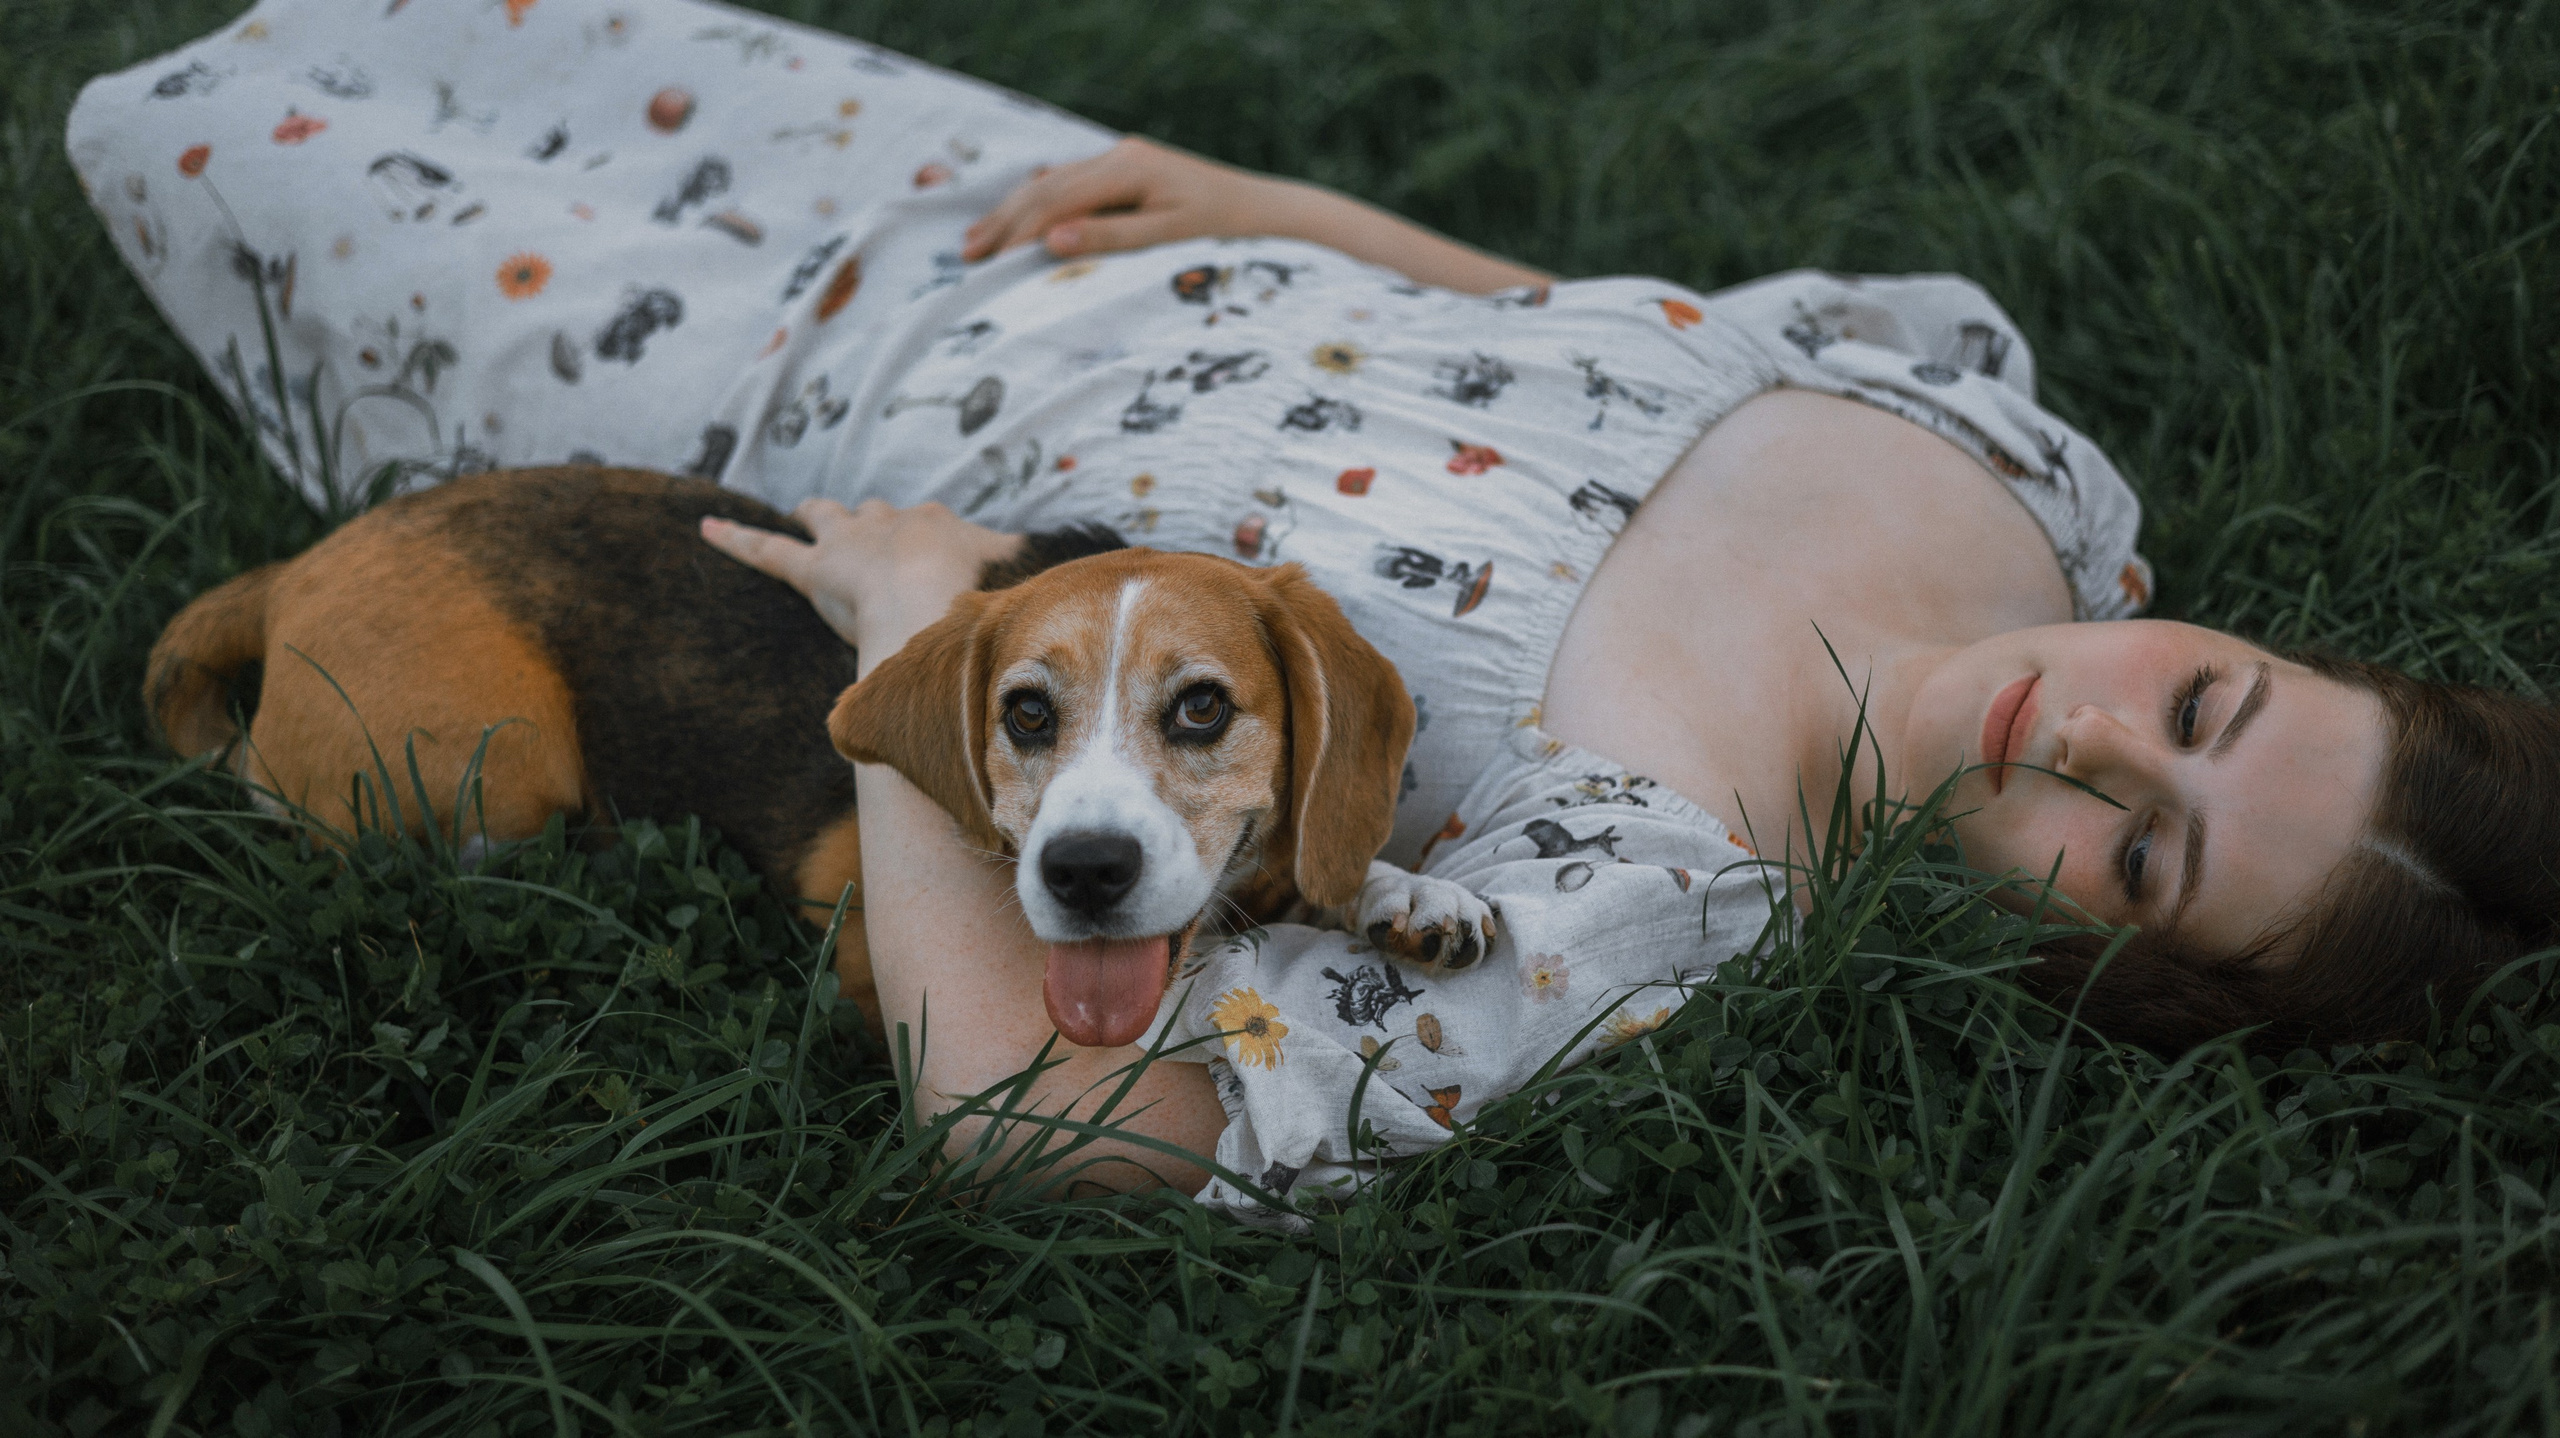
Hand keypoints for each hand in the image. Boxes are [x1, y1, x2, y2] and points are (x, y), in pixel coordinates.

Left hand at [699, 499, 1019, 658]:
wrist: (936, 602)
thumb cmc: (980, 605)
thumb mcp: (1016, 599)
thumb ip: (1034, 602)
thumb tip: (1078, 609)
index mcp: (939, 527)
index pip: (930, 525)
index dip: (930, 538)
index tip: (937, 550)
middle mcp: (893, 522)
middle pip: (878, 513)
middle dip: (873, 521)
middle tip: (873, 533)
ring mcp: (851, 542)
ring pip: (827, 518)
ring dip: (818, 516)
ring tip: (805, 511)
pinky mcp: (813, 567)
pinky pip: (768, 551)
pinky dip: (735, 539)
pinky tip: (705, 528)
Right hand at [961, 136, 1281, 261]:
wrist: (1268, 214)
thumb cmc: (1226, 234)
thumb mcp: (1171, 240)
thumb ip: (1112, 238)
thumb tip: (1052, 242)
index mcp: (1130, 168)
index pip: (1057, 201)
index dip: (1018, 233)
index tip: (989, 266)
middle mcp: (1121, 156)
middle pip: (1047, 187)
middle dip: (1005, 222)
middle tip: (967, 257)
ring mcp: (1123, 160)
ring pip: (1054, 183)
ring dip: (1014, 212)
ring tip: (976, 242)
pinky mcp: (1128, 171)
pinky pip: (1071, 185)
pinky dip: (1039, 204)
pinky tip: (1014, 219)